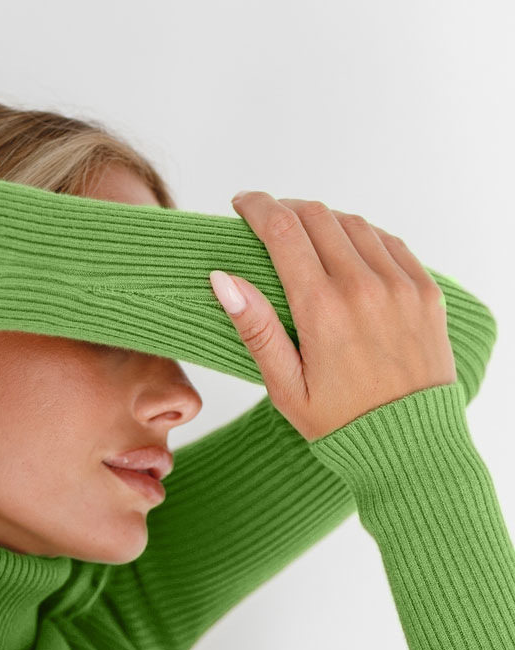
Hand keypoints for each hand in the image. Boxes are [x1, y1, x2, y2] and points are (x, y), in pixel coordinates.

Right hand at [210, 192, 456, 441]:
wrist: (411, 445)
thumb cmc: (342, 425)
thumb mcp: (287, 388)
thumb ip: (257, 329)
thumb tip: (224, 279)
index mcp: (323, 309)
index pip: (283, 231)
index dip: (258, 208)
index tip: (242, 204)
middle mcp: (364, 287)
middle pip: (317, 217)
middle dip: (286, 210)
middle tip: (268, 221)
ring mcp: (400, 285)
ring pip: (353, 224)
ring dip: (323, 221)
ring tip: (305, 238)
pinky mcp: (425, 291)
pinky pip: (389, 242)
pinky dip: (361, 236)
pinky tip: (346, 252)